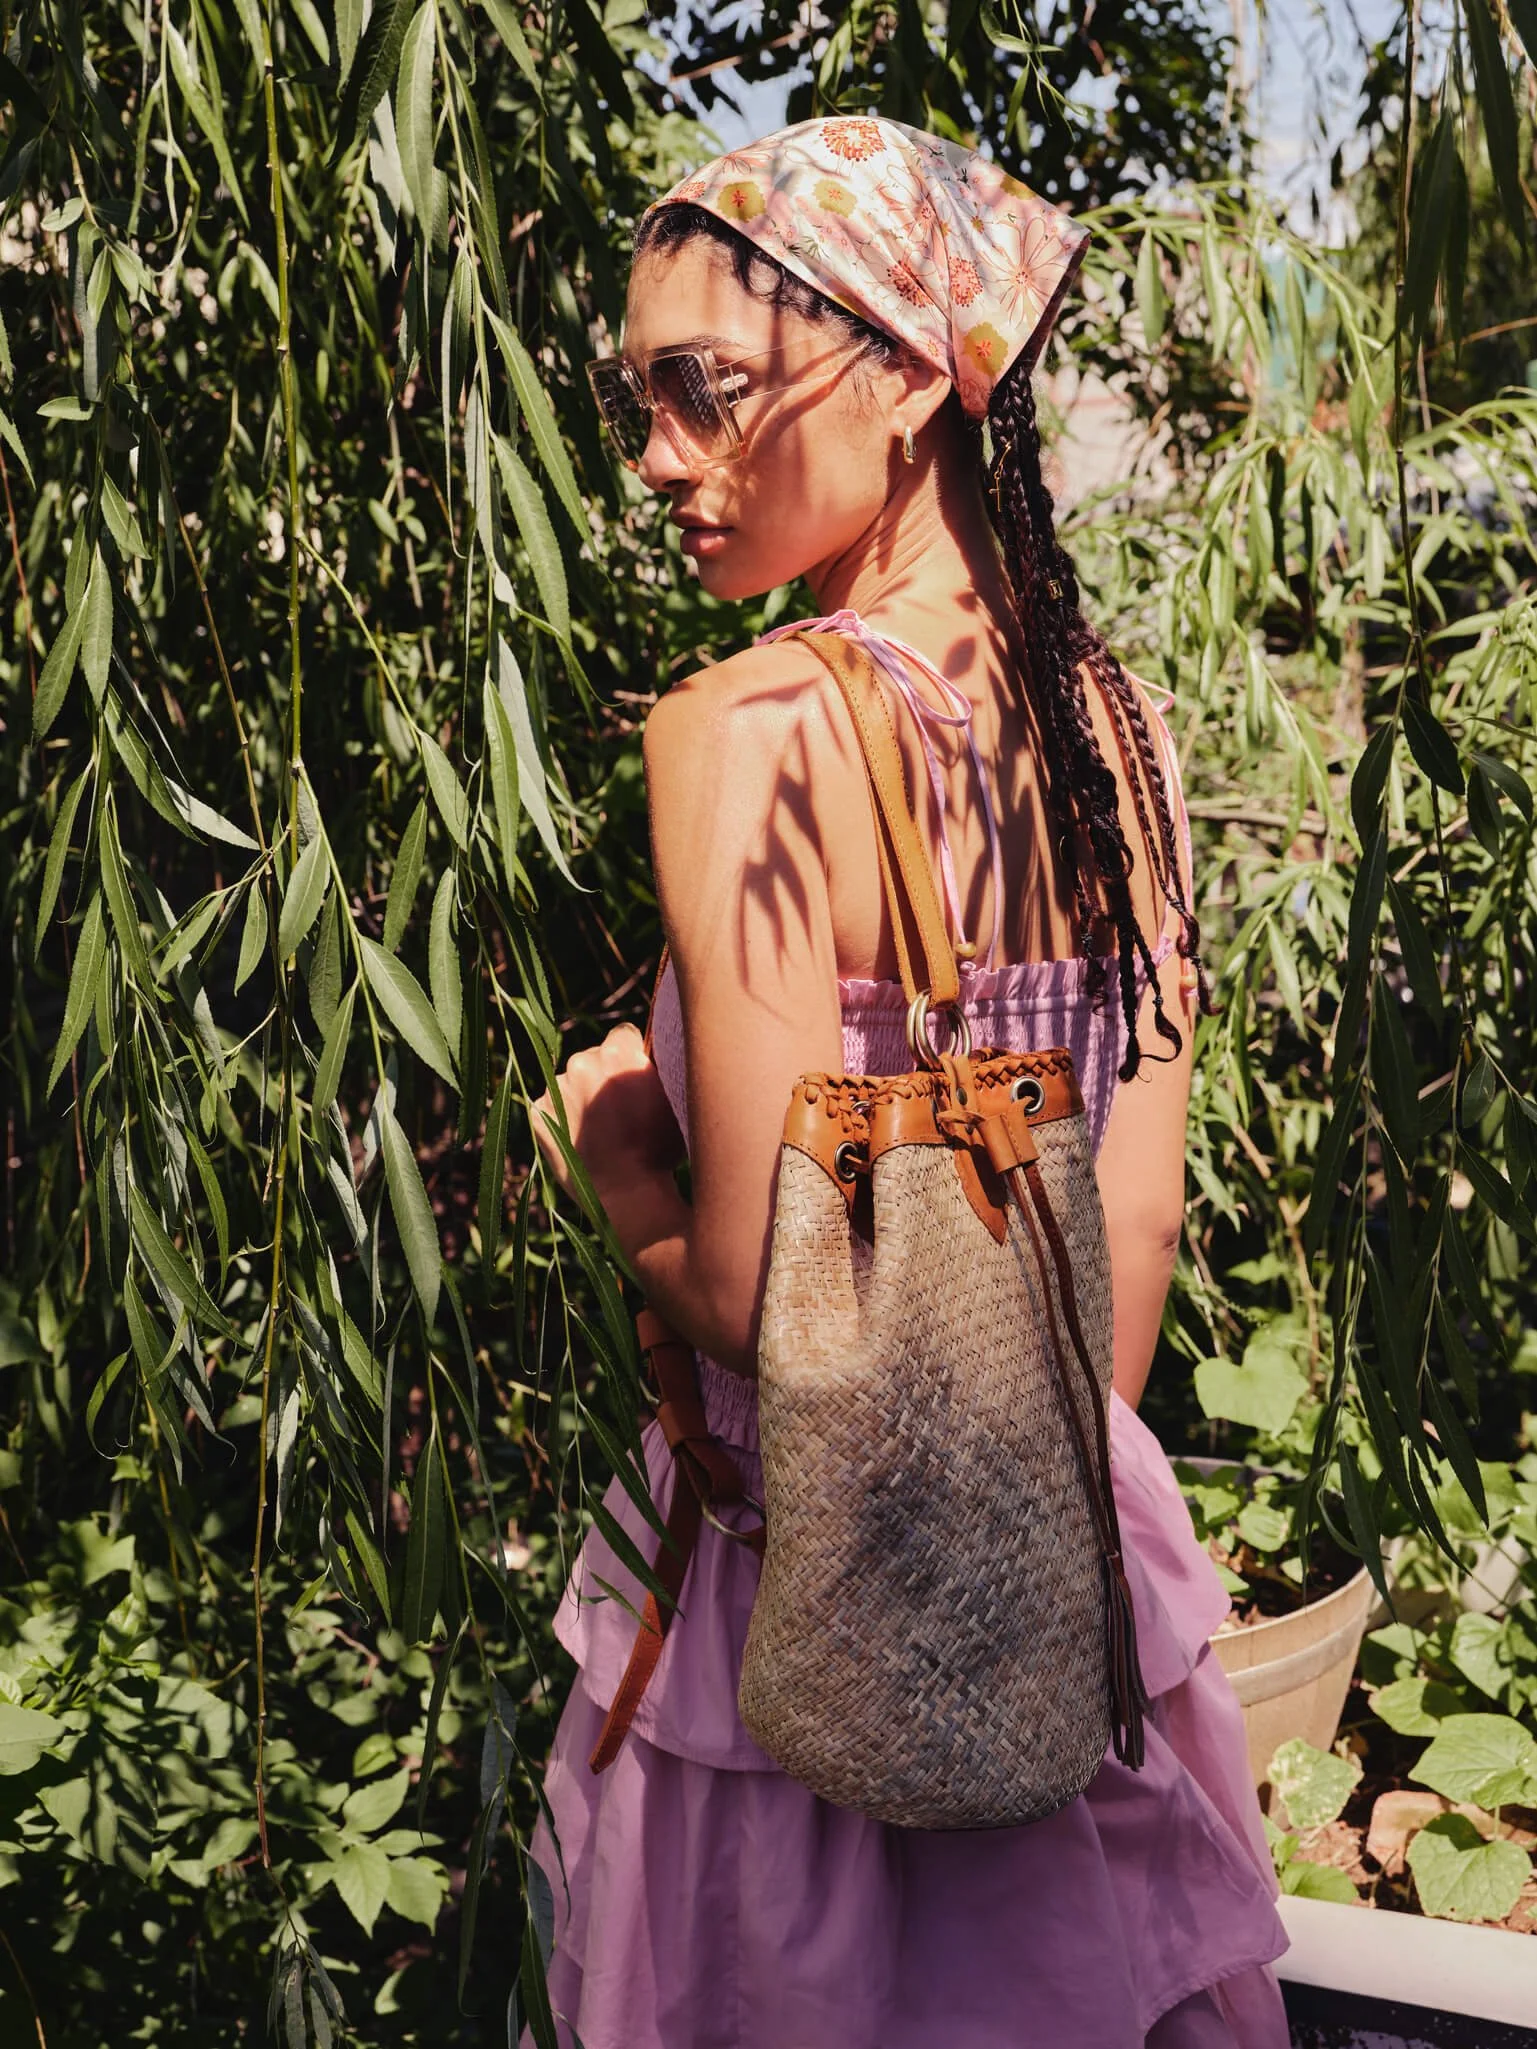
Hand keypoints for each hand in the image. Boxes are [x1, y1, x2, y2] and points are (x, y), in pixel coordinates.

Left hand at [531, 1023, 684, 1204]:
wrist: (626, 1193)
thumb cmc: (659, 1149)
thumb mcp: (676, 1099)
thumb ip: (661, 1068)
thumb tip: (659, 1049)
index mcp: (618, 1052)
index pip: (623, 1035)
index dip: (632, 1056)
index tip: (636, 1078)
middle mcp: (583, 1062)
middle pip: (594, 1057)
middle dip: (605, 1076)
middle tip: (621, 1110)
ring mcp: (557, 1088)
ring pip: (571, 1082)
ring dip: (582, 1096)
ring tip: (602, 1130)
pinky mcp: (538, 1113)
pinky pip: (551, 1106)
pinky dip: (563, 1117)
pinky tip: (582, 1139)